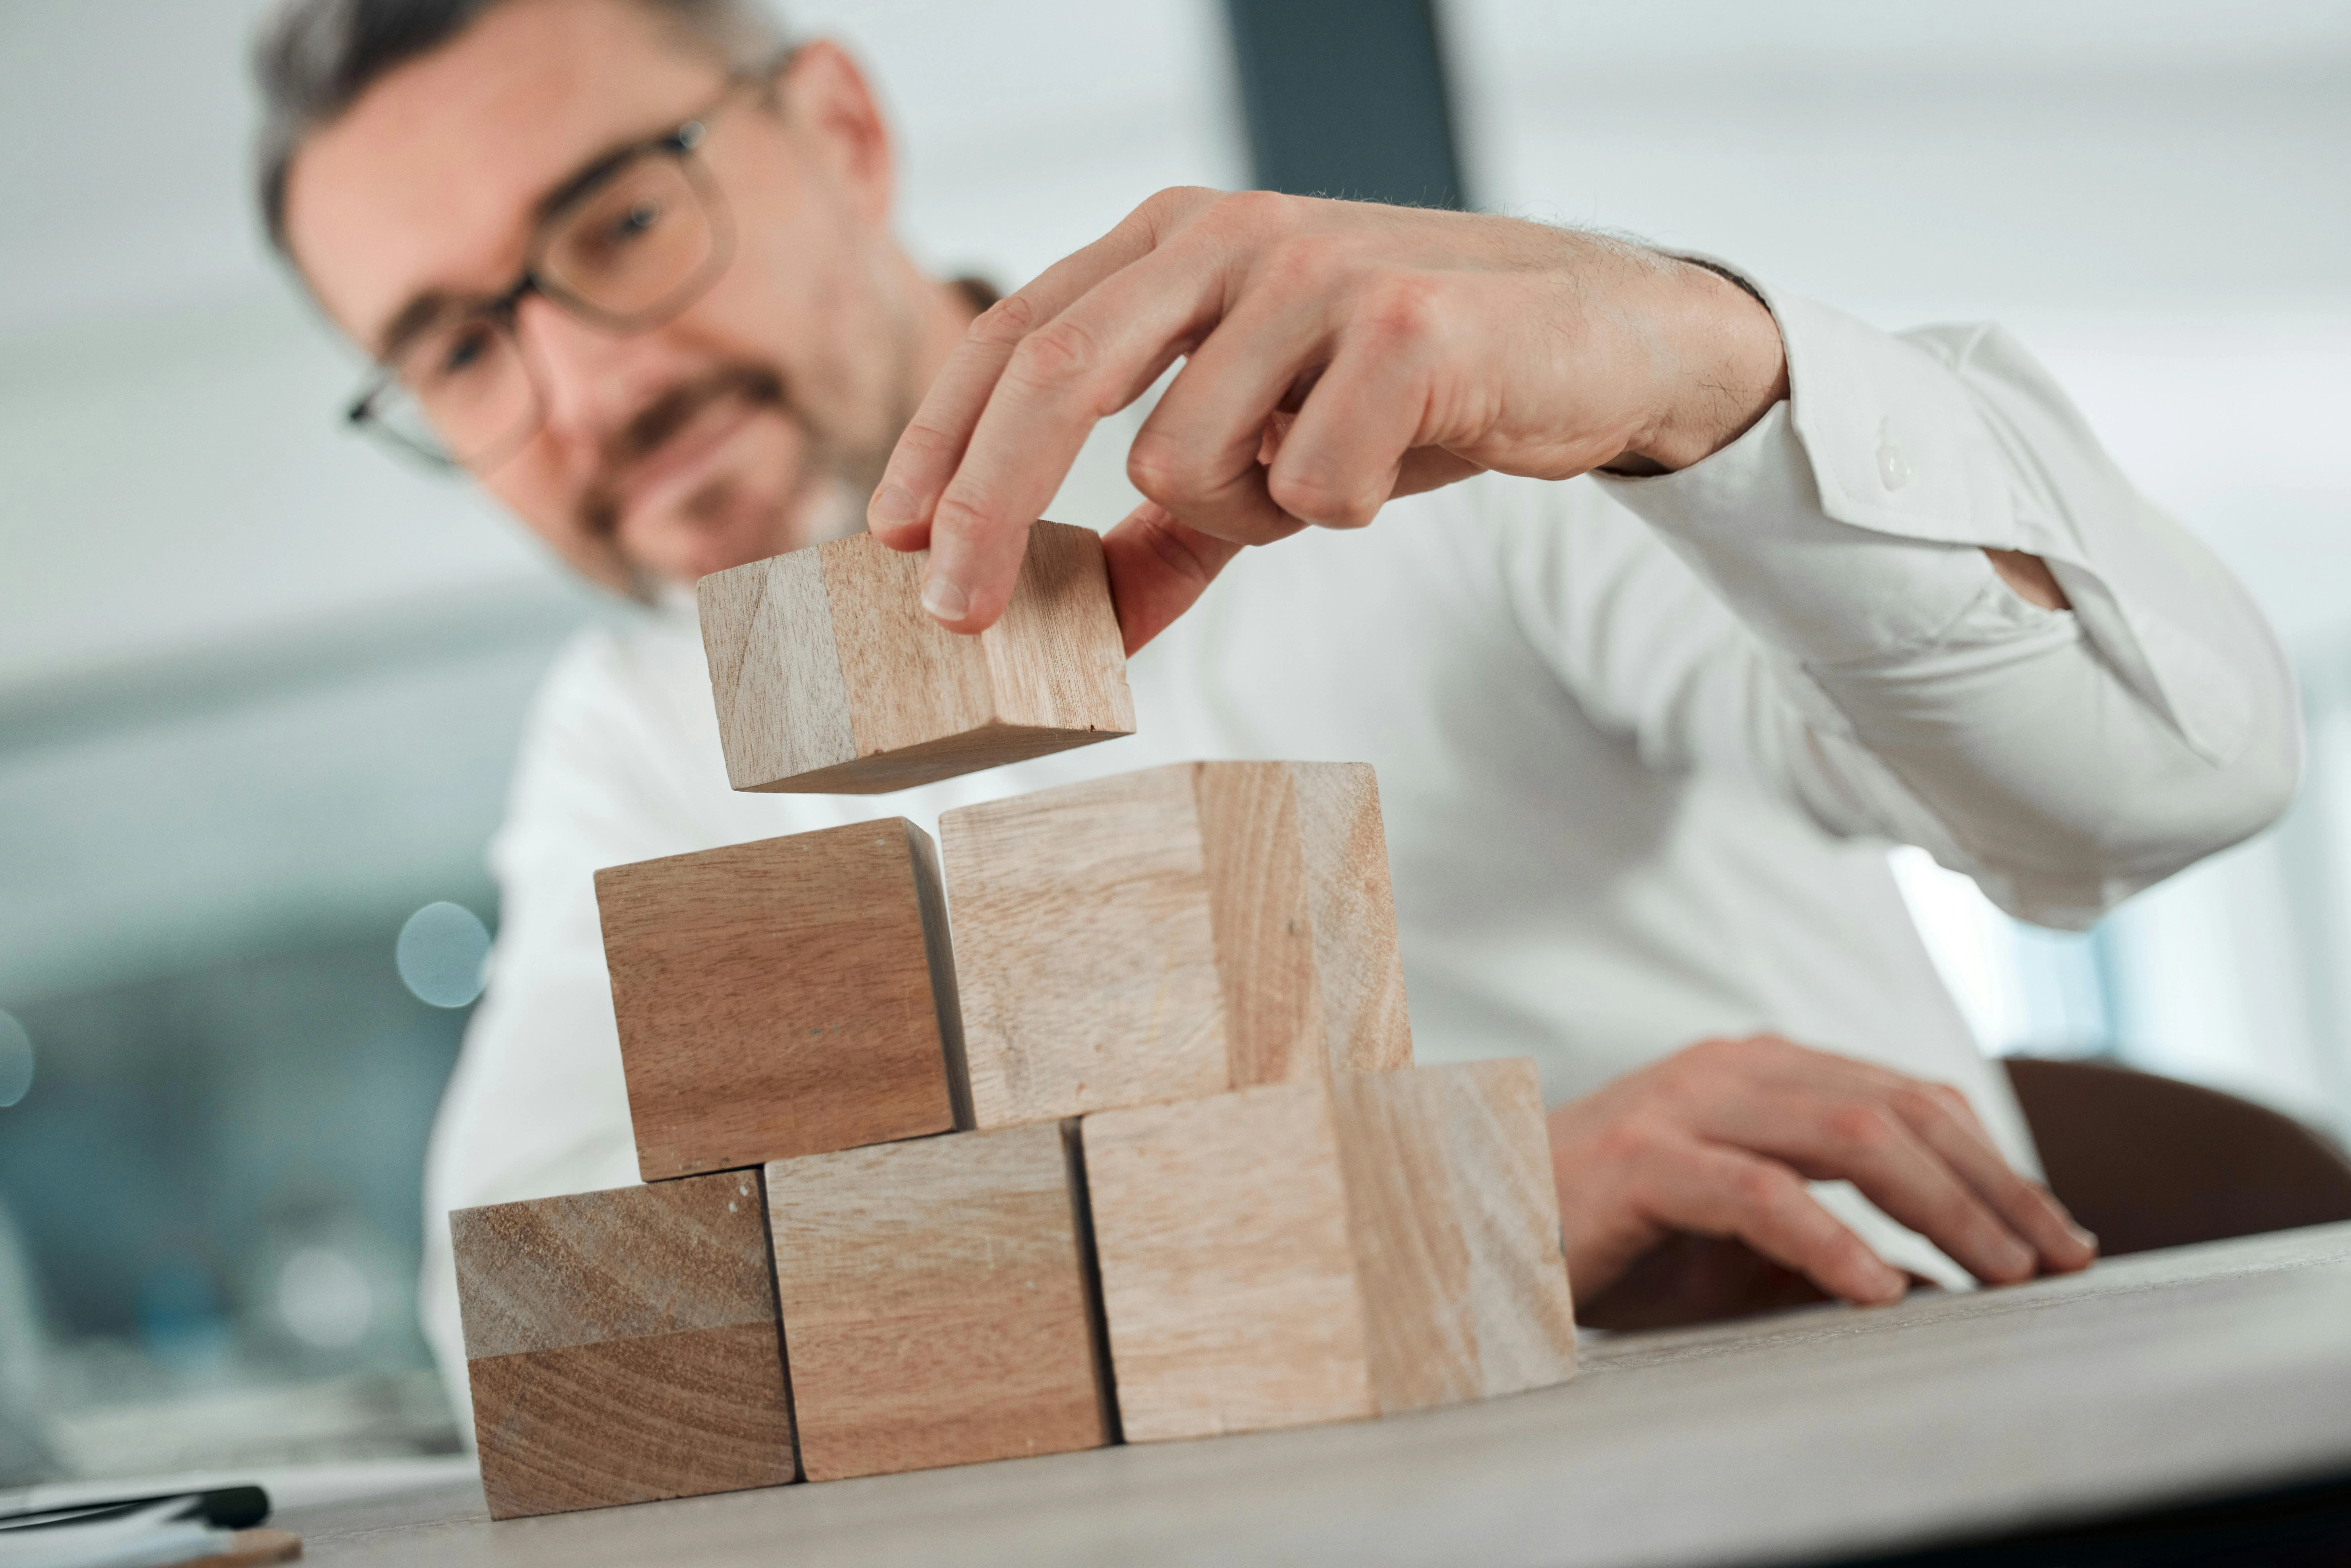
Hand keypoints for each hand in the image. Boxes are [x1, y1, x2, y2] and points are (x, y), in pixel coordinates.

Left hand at [867, 187, 1787, 648]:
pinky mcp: (1403, 327)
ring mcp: (1313, 272)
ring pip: (1189, 461)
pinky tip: (1395, 459)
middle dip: (988, 508)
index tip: (889, 539)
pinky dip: (1341, 505)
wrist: (1590, 339)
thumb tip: (1081, 634)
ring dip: (1249, 514)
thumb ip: (1170, 530)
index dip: (941, 440)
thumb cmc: (1405, 388)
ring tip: (1326, 474)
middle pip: (1052, 375)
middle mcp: (1227, 235)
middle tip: (956, 619)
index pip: (1015, 335)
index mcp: (1173, 242)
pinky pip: (1308, 485)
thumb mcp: (1265, 444)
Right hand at [1549, 1034, 2097, 1309]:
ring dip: (1941, 1206)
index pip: (1907, 1099)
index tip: (2058, 1232)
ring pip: (1848, 1134)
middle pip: (1898, 1108)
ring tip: (2001, 1272)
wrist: (1475, 1227)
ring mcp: (1681, 1106)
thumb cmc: (1613, 1239)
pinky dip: (1830, 1242)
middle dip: (1993, 1186)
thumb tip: (1943, 1277)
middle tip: (2058, 1258)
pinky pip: (1757, 1193)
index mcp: (1758, 1073)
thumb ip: (1828, 1233)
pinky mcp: (1639, 1161)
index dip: (1994, 1163)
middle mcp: (1729, 1069)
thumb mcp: (1740, 1235)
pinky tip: (1881, 1290)